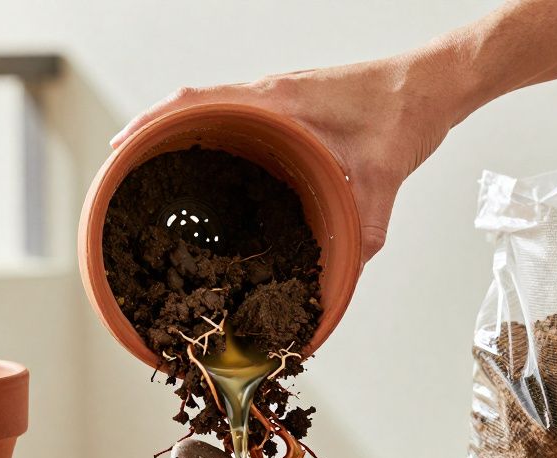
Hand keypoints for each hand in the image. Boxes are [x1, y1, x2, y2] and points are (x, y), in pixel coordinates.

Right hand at [111, 50, 463, 261]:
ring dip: (181, 129)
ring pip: (213, 106)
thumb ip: (364, 228)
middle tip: (124, 161)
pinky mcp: (293, 102)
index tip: (124, 145)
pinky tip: (213, 160)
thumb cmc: (405, 113)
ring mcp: (280, 95)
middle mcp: (272, 93)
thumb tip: (346, 275)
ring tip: (154, 163)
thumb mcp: (383, 177)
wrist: (432, 83)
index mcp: (280, 102)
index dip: (155, 123)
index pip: (199, 101)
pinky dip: (215, 131)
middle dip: (154, 131)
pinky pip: (239, 113)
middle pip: (192, 103)